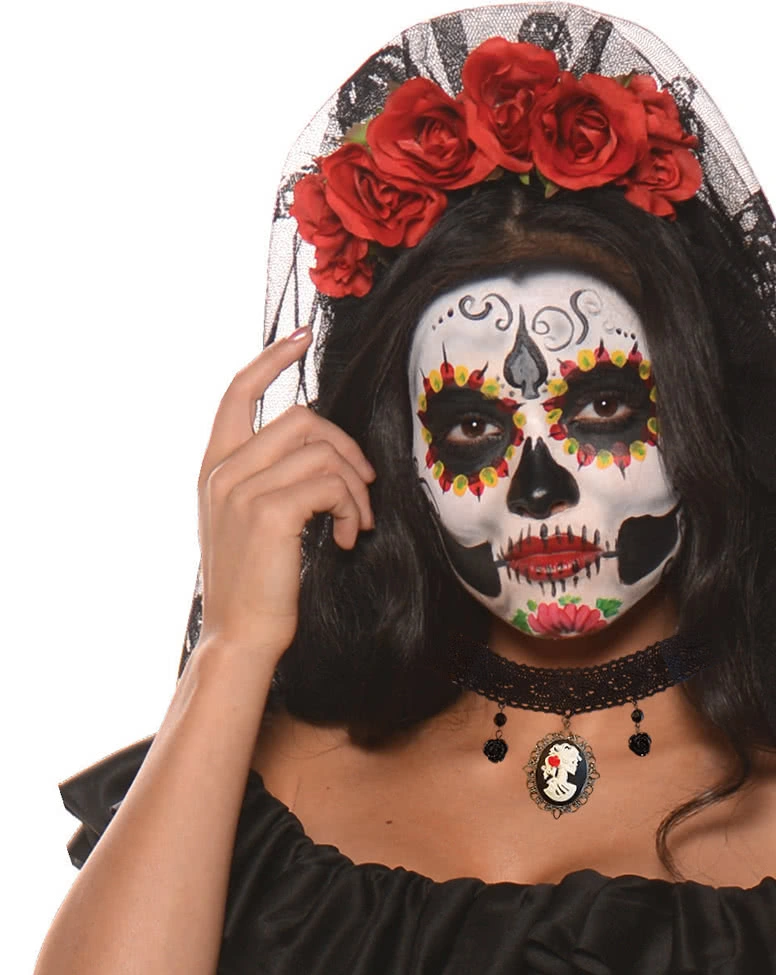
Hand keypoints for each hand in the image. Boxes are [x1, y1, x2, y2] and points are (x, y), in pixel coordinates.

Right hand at [195, 327, 375, 661]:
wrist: (241, 636)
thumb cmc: (256, 586)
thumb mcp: (251, 522)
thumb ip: (269, 479)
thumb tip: (323, 452)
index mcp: (215, 467)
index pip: (237, 392)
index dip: (272, 358)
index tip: (302, 338)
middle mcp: (222, 470)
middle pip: (302, 418)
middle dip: (347, 449)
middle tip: (361, 490)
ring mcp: (242, 488)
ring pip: (323, 452)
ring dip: (355, 490)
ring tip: (355, 525)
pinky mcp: (269, 511)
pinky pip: (331, 484)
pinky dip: (353, 509)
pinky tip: (346, 539)